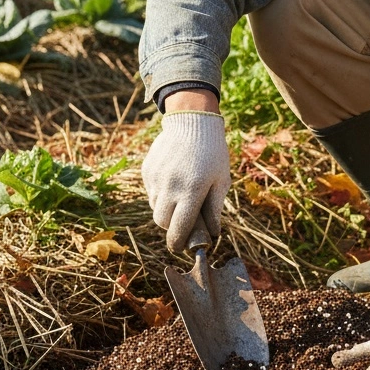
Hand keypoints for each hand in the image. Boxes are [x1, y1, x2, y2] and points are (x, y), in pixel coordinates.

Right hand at [142, 110, 229, 251]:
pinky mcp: (148, 170)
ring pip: (155, 207)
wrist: (192, 122)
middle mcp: (171, 186)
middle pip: (162, 222)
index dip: (177, 242)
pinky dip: (160, 193)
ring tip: (180, 196)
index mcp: (192, 191)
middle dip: (171, 226)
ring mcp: (156, 178)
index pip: (179, 228)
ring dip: (166, 209)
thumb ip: (215, 209)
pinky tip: (173, 180)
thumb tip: (213, 234)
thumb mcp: (221, 180)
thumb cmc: (213, 153)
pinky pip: (151, 191)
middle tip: (183, 220)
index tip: (179, 247)